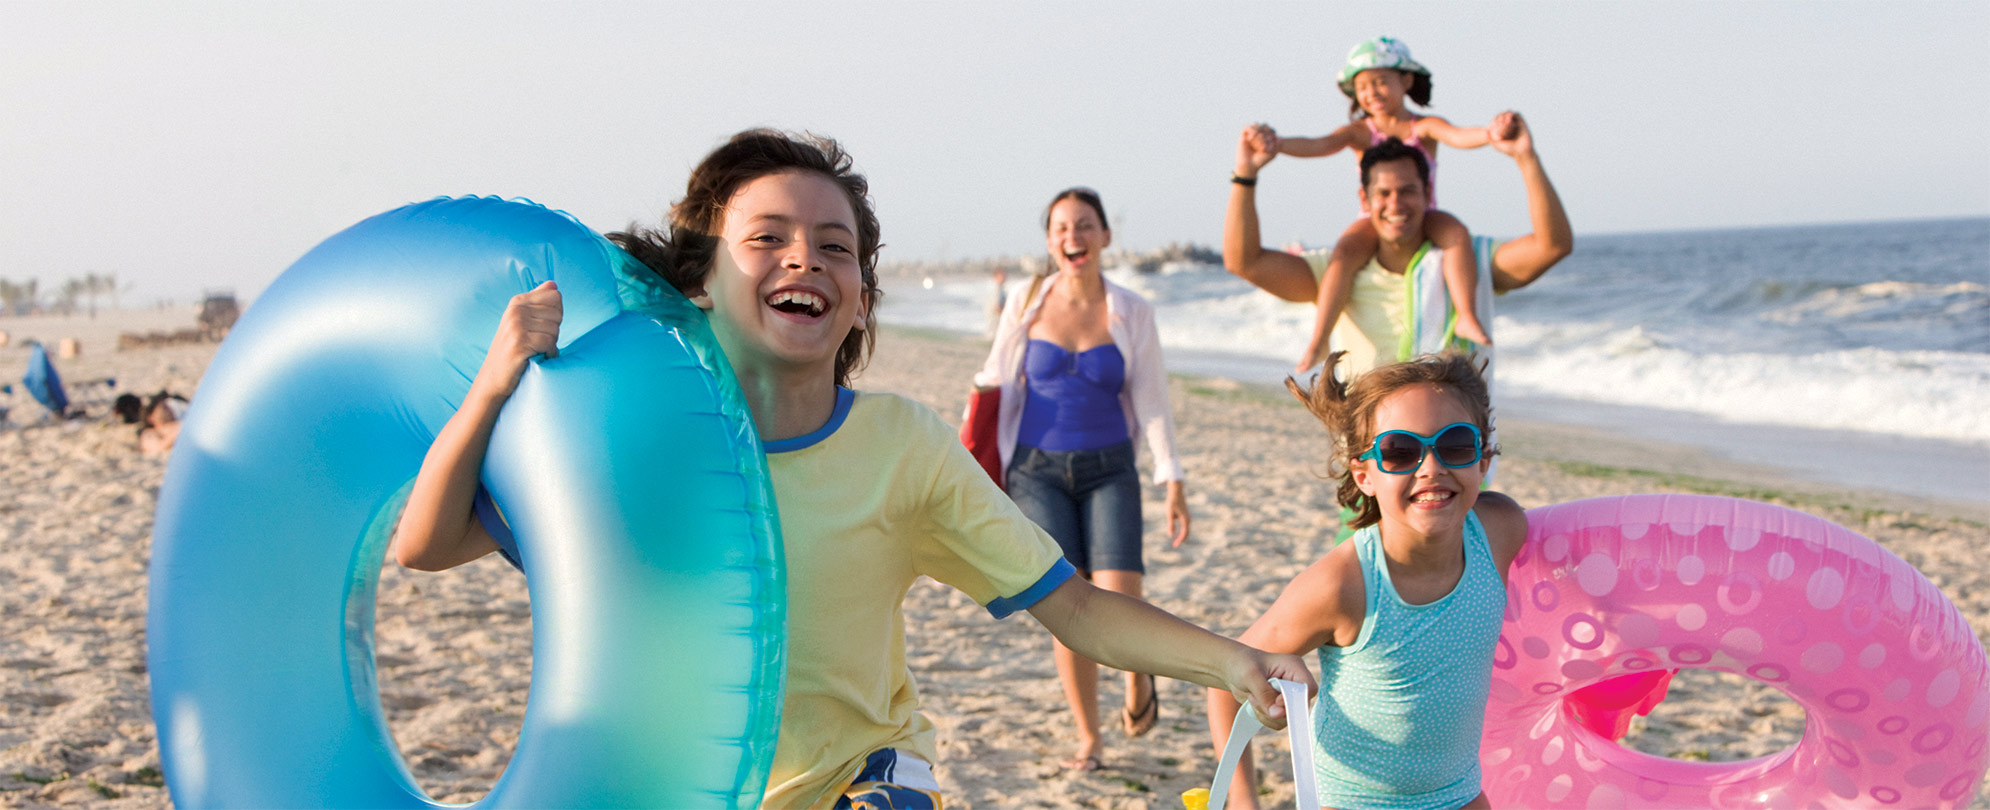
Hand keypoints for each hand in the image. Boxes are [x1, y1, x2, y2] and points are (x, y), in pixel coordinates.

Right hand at [473, 280, 562, 399]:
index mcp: (517, 302)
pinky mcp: (520, 344)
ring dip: (551, 344)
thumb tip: (553, 284)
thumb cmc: (513, 348)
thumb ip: (538, 301)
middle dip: (553, 331)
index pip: (555, 296)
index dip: (556, 314)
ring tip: (536, 350)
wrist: (493, 377)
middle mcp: (515, 311)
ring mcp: (516, 327)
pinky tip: (539, 357)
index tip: (542, 326)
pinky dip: (549, 354)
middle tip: (537, 341)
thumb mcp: (522, 320)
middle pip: (557, 314)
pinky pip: (549, 343)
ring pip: (554, 330)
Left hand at [1166, 481, 1190, 546]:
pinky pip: (1184, 526)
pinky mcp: (1185, 516)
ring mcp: (1187, 517)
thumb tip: (1171, 535)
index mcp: (1185, 520)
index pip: (1184, 533)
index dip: (1180, 540)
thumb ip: (1171, 524)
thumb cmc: (1172, 502)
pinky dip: (1181, 531)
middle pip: (1186, 533)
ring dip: (1181, 536)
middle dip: (1180, 540)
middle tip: (1174, 546)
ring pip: (1186, 530)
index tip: (1175, 546)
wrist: (1176, 492)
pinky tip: (1176, 533)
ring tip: (1175, 542)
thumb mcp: (1169, 514)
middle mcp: (1188, 519)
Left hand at [1225, 648, 1316, 730]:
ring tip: (1253, 698)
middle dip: (1276, 708)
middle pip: (1299, 707)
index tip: (1275, 701)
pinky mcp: (1280, 707)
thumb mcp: (1250, 676)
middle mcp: (1295, 682)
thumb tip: (1279, 714)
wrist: (1231, 669)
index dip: (1295, 699)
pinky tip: (1255, 704)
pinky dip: (1265, 718)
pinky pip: (1279, 722)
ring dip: (1267, 714)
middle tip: (1256, 698)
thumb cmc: (1241, 664)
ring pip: (1288, 718)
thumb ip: (1265, 695)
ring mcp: (1288, 696)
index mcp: (1294, 667)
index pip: (1309, 688)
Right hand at [1235, 123, 1277, 176]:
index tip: (1271, 148)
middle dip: (1266, 136)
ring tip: (1257, 146)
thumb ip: (1277, 146)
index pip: (1272, 130)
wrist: (1249, 166)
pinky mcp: (1243, 136)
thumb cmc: (1260, 161)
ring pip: (1257, 125)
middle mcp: (1259, 134)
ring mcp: (1251, 134)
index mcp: (1266, 138)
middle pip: (1265, 126)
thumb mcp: (1272, 154)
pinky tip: (1251, 139)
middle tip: (1264, 148)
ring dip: (1259, 134)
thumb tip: (1281, 138)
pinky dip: (1250, 131)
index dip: (1272, 136)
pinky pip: (1247, 127)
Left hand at [1488, 111, 1533, 158]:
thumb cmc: (1509, 150)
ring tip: (1502, 120)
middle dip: (1500, 116)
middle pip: (1505, 118)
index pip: (1499, 122)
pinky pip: (1517, 115)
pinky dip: (1513, 115)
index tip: (1492, 123)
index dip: (1495, 120)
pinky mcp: (1523, 123)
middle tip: (1498, 120)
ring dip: (1506, 114)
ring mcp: (1517, 125)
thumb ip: (1490, 139)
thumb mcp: (1497, 145)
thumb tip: (1485, 131)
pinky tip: (1508, 120)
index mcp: (1505, 132)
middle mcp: (1511, 127)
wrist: (1522, 152)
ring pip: (1510, 115)